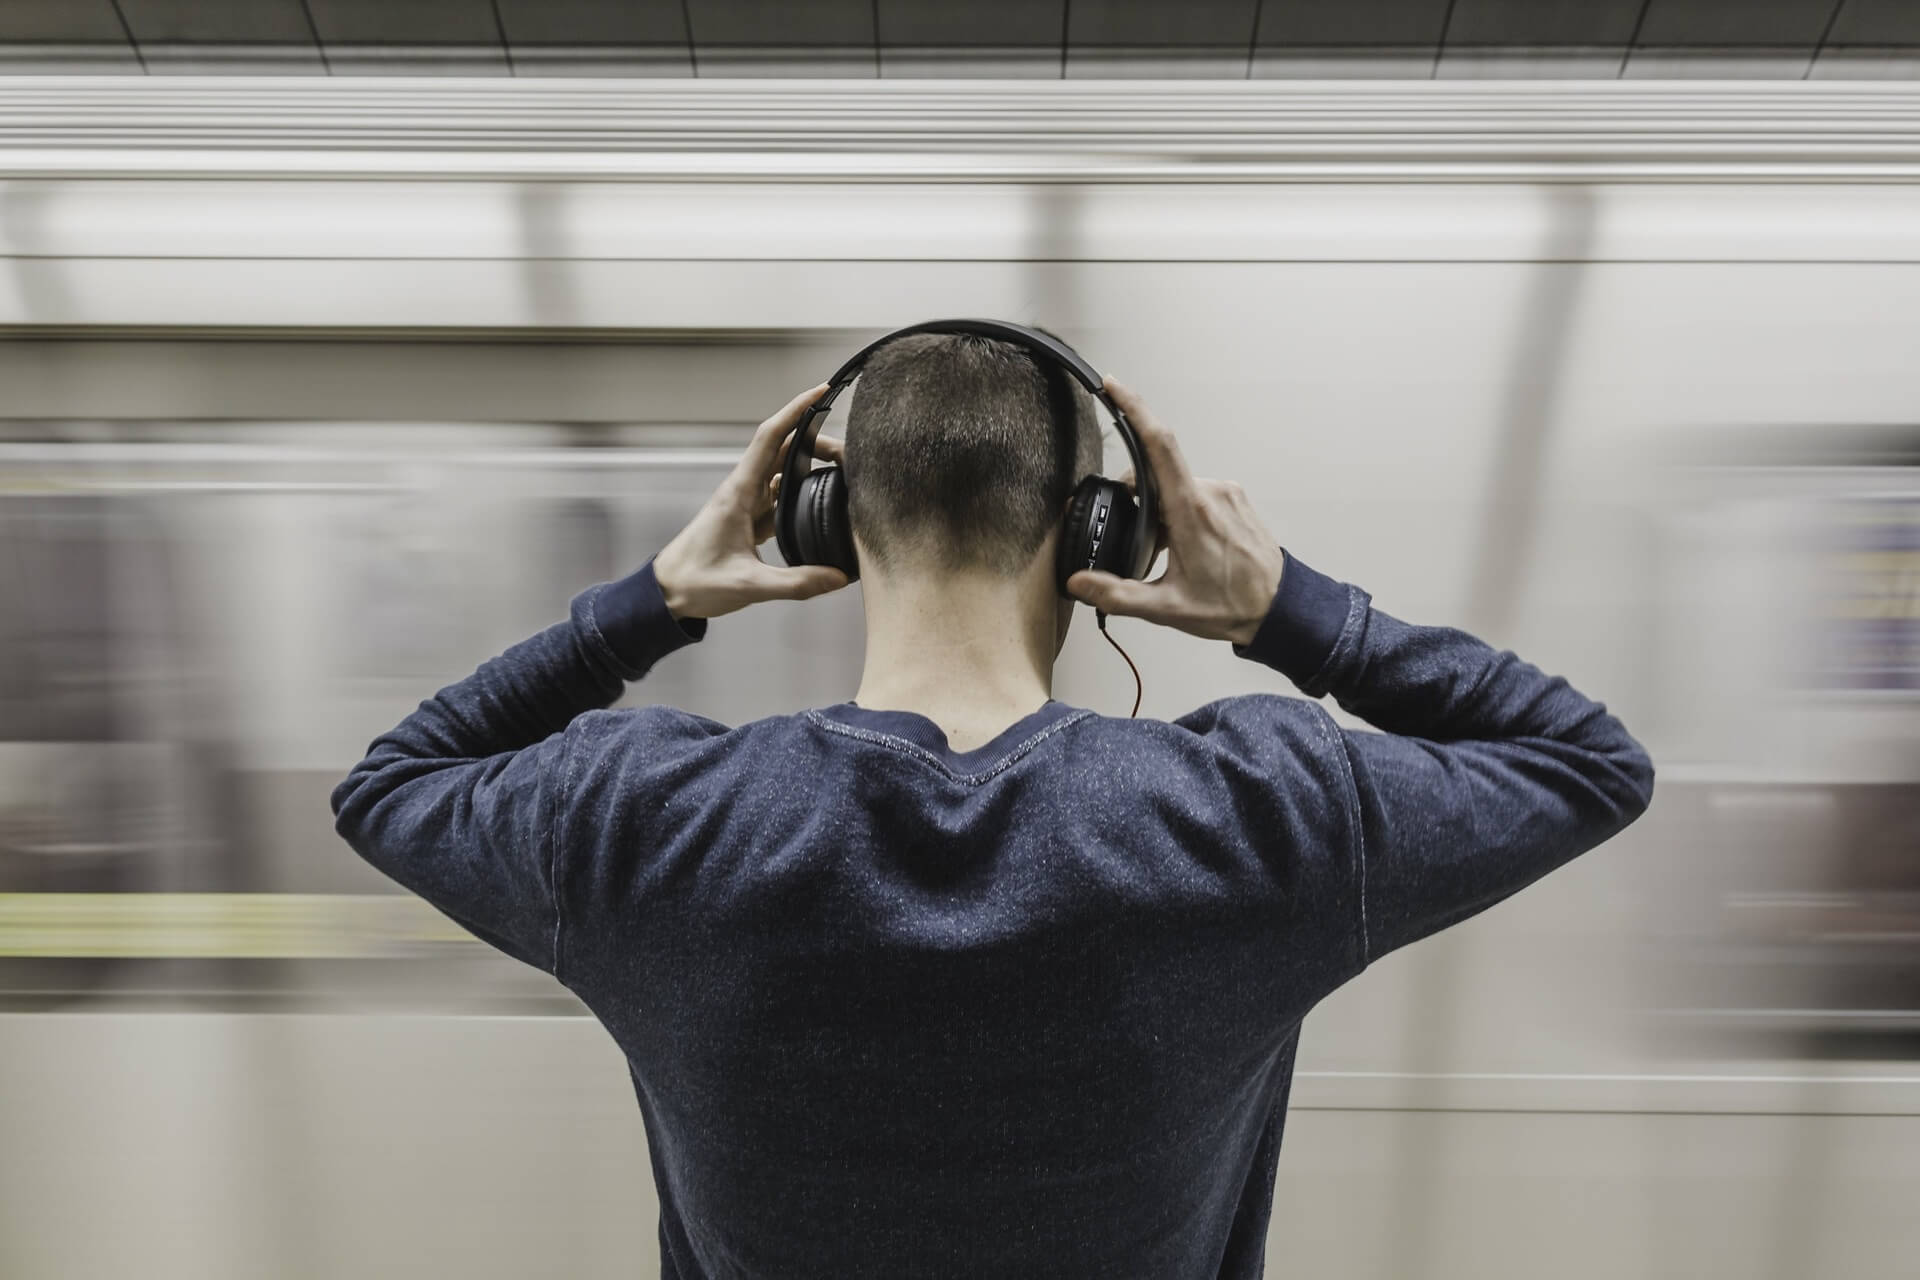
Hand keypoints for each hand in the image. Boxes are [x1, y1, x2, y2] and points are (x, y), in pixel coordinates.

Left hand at [652, 384, 852, 620]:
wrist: (667, 593)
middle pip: (784, 449)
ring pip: (784, 471)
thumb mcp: (749, 585)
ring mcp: (746, 503)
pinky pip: (781, 495)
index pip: (771, 437)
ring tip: (844, 470)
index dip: (797, 410)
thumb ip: (797, 583)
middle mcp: (743, 490)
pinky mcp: (749, 519)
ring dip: (811, 464)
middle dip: (817, 441)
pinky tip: (822, 499)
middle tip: (850, 455)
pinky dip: (803, 490)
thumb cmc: (696, 582)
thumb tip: (838, 577)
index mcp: (738, 493)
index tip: (822, 392)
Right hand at [1063, 377, 1286, 646]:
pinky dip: (1179, 511)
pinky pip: (1195, 492)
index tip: (1113, 386)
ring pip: (1175, 486)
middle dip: (1136, 498)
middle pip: (1157, 473)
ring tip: (1167, 552)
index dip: (1134, 409)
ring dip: (1160, 510)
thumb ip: (1117, 594)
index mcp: (1191, 510)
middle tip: (1136, 540)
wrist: (1281, 609)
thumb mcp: (1167, 608)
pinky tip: (1185, 546)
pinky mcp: (1235, 499)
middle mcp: (1211, 492)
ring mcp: (1226, 493)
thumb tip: (1079, 582)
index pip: (1159, 445)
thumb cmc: (1231, 606)